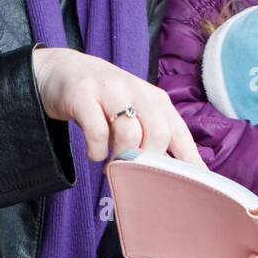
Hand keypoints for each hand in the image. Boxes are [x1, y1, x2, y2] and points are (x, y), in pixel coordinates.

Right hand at [32, 47, 201, 164]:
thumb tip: (179, 173)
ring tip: (112, 167)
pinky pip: (97, 132)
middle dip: (149, 163)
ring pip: (129, 134)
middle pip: (158, 134)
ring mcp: (110, 91)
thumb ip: (153, 135)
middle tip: (135, 177)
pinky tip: (94, 153)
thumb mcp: (135, 111)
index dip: (189, 161)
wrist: (61, 70)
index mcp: (156, 99)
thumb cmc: (104, 100)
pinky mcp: (83, 96)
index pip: (179, 132)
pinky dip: (97, 151)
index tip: (196, 187)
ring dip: (122, 160)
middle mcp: (138, 91)